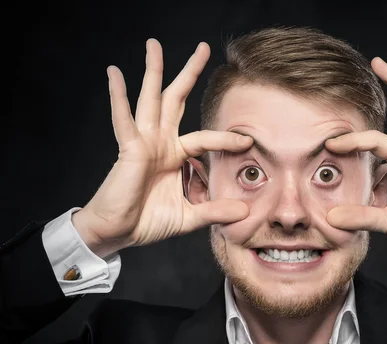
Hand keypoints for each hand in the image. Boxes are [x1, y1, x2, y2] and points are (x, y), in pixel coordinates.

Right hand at [72, 39, 252, 257]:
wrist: (116, 233)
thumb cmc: (147, 222)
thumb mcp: (189, 216)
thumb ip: (215, 211)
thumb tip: (245, 212)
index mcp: (175, 155)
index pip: (205, 138)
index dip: (226, 139)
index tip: (248, 141)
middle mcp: (160, 143)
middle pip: (177, 99)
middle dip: (189, 73)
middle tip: (203, 47)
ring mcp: (144, 142)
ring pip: (151, 99)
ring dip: (154, 71)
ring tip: (154, 44)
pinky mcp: (128, 148)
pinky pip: (123, 118)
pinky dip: (118, 96)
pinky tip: (114, 72)